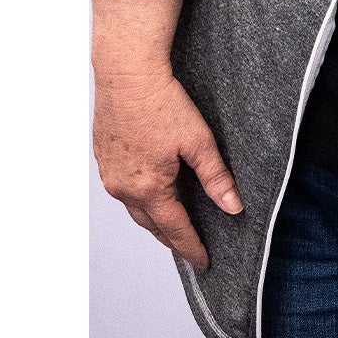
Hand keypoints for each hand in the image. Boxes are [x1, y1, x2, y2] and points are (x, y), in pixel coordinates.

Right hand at [94, 68, 240, 269]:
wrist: (126, 76)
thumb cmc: (161, 103)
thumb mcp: (198, 142)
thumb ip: (216, 178)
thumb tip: (233, 206)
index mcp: (148, 188)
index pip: (174, 228)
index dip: (191, 247)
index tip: (204, 261)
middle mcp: (123, 187)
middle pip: (151, 224)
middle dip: (172, 240)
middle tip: (190, 251)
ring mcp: (110, 174)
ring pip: (134, 209)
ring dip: (154, 222)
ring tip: (172, 230)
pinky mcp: (104, 159)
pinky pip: (123, 191)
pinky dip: (139, 201)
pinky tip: (150, 198)